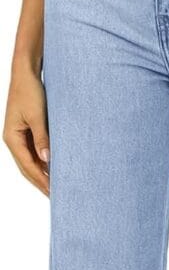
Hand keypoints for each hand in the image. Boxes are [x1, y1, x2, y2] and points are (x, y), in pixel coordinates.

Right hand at [3, 61, 49, 195]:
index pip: (28, 166)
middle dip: (41, 182)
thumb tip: (47, 160)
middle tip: (56, 196)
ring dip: (42, 174)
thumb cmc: (30, 91)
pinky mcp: (27, 131)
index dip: (41, 180)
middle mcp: (13, 140)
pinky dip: (43, 162)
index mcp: (12, 138)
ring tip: (56, 187)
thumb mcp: (37, 116)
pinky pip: (34, 152)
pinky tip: (54, 168)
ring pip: (31, 162)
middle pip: (27, 168)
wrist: (26, 73)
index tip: (53, 191)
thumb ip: (42, 138)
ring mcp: (19, 137)